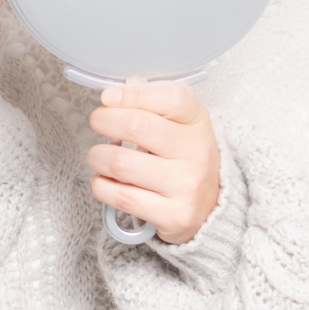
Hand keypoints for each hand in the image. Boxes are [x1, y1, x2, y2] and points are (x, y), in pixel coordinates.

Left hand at [87, 81, 221, 245]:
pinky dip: (101, 186)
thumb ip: (149, 104)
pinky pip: (121, 197)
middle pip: (137, 126)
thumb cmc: (183, 156)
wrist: (210, 203)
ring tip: (100, 156)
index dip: (132, 94)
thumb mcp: (179, 121)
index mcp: (197, 121)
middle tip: (99, 122)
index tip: (109, 97)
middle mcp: (195, 152)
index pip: (170, 98)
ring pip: (121, 164)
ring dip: (98, 157)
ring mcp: (185, 185)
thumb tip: (111, 97)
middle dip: (104, 121)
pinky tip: (106, 181)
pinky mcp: (173, 216)